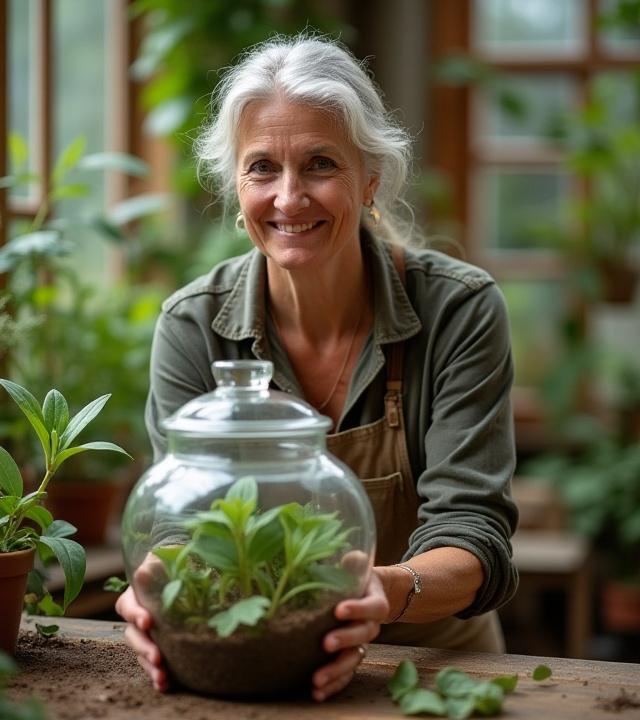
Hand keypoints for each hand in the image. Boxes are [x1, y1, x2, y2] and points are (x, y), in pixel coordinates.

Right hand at [115, 557, 168, 691]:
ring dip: (149, 666)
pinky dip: (157, 675)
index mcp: (136, 594)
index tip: (148, 622)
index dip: (135, 614)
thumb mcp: (167, 555)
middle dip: (144, 647)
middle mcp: (138, 615)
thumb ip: (157, 562)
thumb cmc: (176, 559)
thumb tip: (145, 572)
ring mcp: (148, 632)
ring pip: (141, 652)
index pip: (127, 605)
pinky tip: (165, 685)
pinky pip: (153, 663)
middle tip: (158, 657)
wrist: (189, 567)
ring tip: (162, 678)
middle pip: (132, 635)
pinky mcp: (160, 644)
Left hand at [311, 569, 388, 701]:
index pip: (372, 606)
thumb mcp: (359, 565)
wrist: (370, 595)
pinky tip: (316, 693)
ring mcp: (362, 644)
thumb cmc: (358, 576)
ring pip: (354, 659)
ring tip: (316, 679)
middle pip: (363, 635)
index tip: (339, 610)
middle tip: (326, 643)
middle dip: (345, 640)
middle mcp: (372, 625)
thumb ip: (355, 562)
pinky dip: (333, 684)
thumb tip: (351, 557)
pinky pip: (346, 674)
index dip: (357, 609)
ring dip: (336, 670)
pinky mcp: (351, 656)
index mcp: (376, 602)